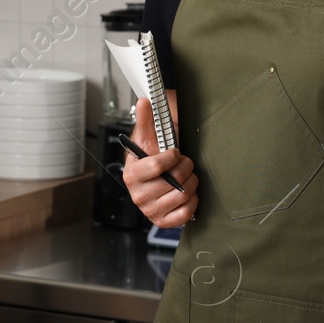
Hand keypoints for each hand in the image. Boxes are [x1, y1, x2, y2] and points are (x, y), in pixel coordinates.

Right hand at [123, 94, 197, 226]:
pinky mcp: (162, 221)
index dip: (172, 157)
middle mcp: (137, 194)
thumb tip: (144, 101)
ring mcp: (150, 210)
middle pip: (174, 181)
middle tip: (184, 164)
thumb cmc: (152, 158)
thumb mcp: (149, 137)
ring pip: (182, 195)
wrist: (155, 179)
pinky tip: (187, 193)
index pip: (156, 166)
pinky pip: (185, 213)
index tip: (175, 152)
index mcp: (131, 173)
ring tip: (186, 177)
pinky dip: (192, 201)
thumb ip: (146, 119)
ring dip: (191, 183)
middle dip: (185, 168)